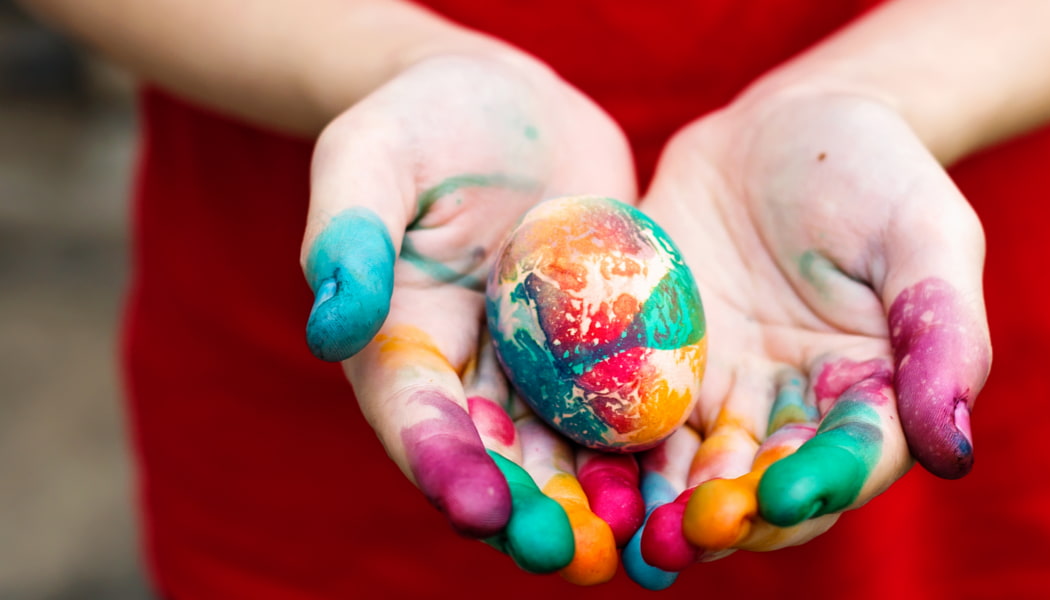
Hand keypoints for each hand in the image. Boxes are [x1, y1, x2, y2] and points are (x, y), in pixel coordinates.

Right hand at [299, 49, 640, 580]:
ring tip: (635, 544)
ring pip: (563, 453)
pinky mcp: (598, 353)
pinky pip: (623, 407)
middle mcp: (467, 376)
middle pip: (494, 460)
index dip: (445, 467)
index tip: (482, 510)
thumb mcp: (372, 153)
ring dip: (594, 505)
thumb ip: (345, 232)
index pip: (414, 419)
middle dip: (529, 514)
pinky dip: (647, 450)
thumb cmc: (429, 118)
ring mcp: (536, 371)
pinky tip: (685, 481)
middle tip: (572, 557)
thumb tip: (330, 326)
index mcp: (398, 345)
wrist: (514, 106)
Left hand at [625, 90, 991, 580]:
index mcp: (869, 394)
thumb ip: (943, 335)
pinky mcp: (656, 364)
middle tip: (687, 536)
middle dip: (725, 515)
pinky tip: (578, 474)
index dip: (818, 485)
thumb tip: (955, 451)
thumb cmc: (873, 171)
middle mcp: (791, 410)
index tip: (781, 496)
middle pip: (761, 482)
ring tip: (627, 533)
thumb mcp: (926, 234)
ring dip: (660, 507)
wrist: (781, 129)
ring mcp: (718, 391)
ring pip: (690, 466)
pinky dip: (609, 450)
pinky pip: (630, 412)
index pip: (849, 460)